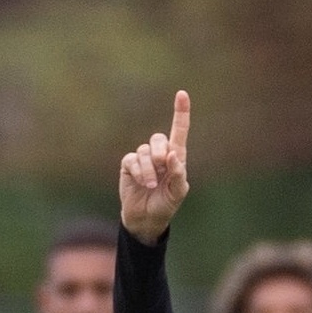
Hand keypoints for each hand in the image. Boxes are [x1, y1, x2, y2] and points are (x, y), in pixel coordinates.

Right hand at [118, 91, 192, 242]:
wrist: (146, 218)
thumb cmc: (166, 205)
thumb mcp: (177, 193)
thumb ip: (178, 175)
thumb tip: (173, 156)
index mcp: (176, 158)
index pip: (179, 132)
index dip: (181, 113)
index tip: (182, 94)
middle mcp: (159, 155)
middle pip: (159, 138)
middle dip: (160, 152)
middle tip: (162, 166)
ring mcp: (143, 159)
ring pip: (145, 151)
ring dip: (149, 170)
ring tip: (151, 185)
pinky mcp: (129, 164)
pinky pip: (132, 160)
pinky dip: (139, 172)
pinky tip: (141, 182)